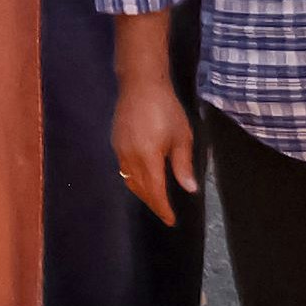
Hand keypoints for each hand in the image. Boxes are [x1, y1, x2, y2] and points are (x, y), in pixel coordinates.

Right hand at [112, 75, 194, 224]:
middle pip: (140, 189)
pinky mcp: (116, 142)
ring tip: (155, 200)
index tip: (171, 220)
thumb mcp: (181, 136)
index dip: (162, 208)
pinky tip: (142, 178)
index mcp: (148, 157)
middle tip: (165, 214)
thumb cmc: (166, 109)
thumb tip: (189, 189)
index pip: (155, 191)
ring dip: (142, 193)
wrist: (141, 84)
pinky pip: (123, 168)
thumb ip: (183, 165)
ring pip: (128, 180)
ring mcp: (120, 149)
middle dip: (152, 203)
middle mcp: (129, 157)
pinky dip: (133, 180)